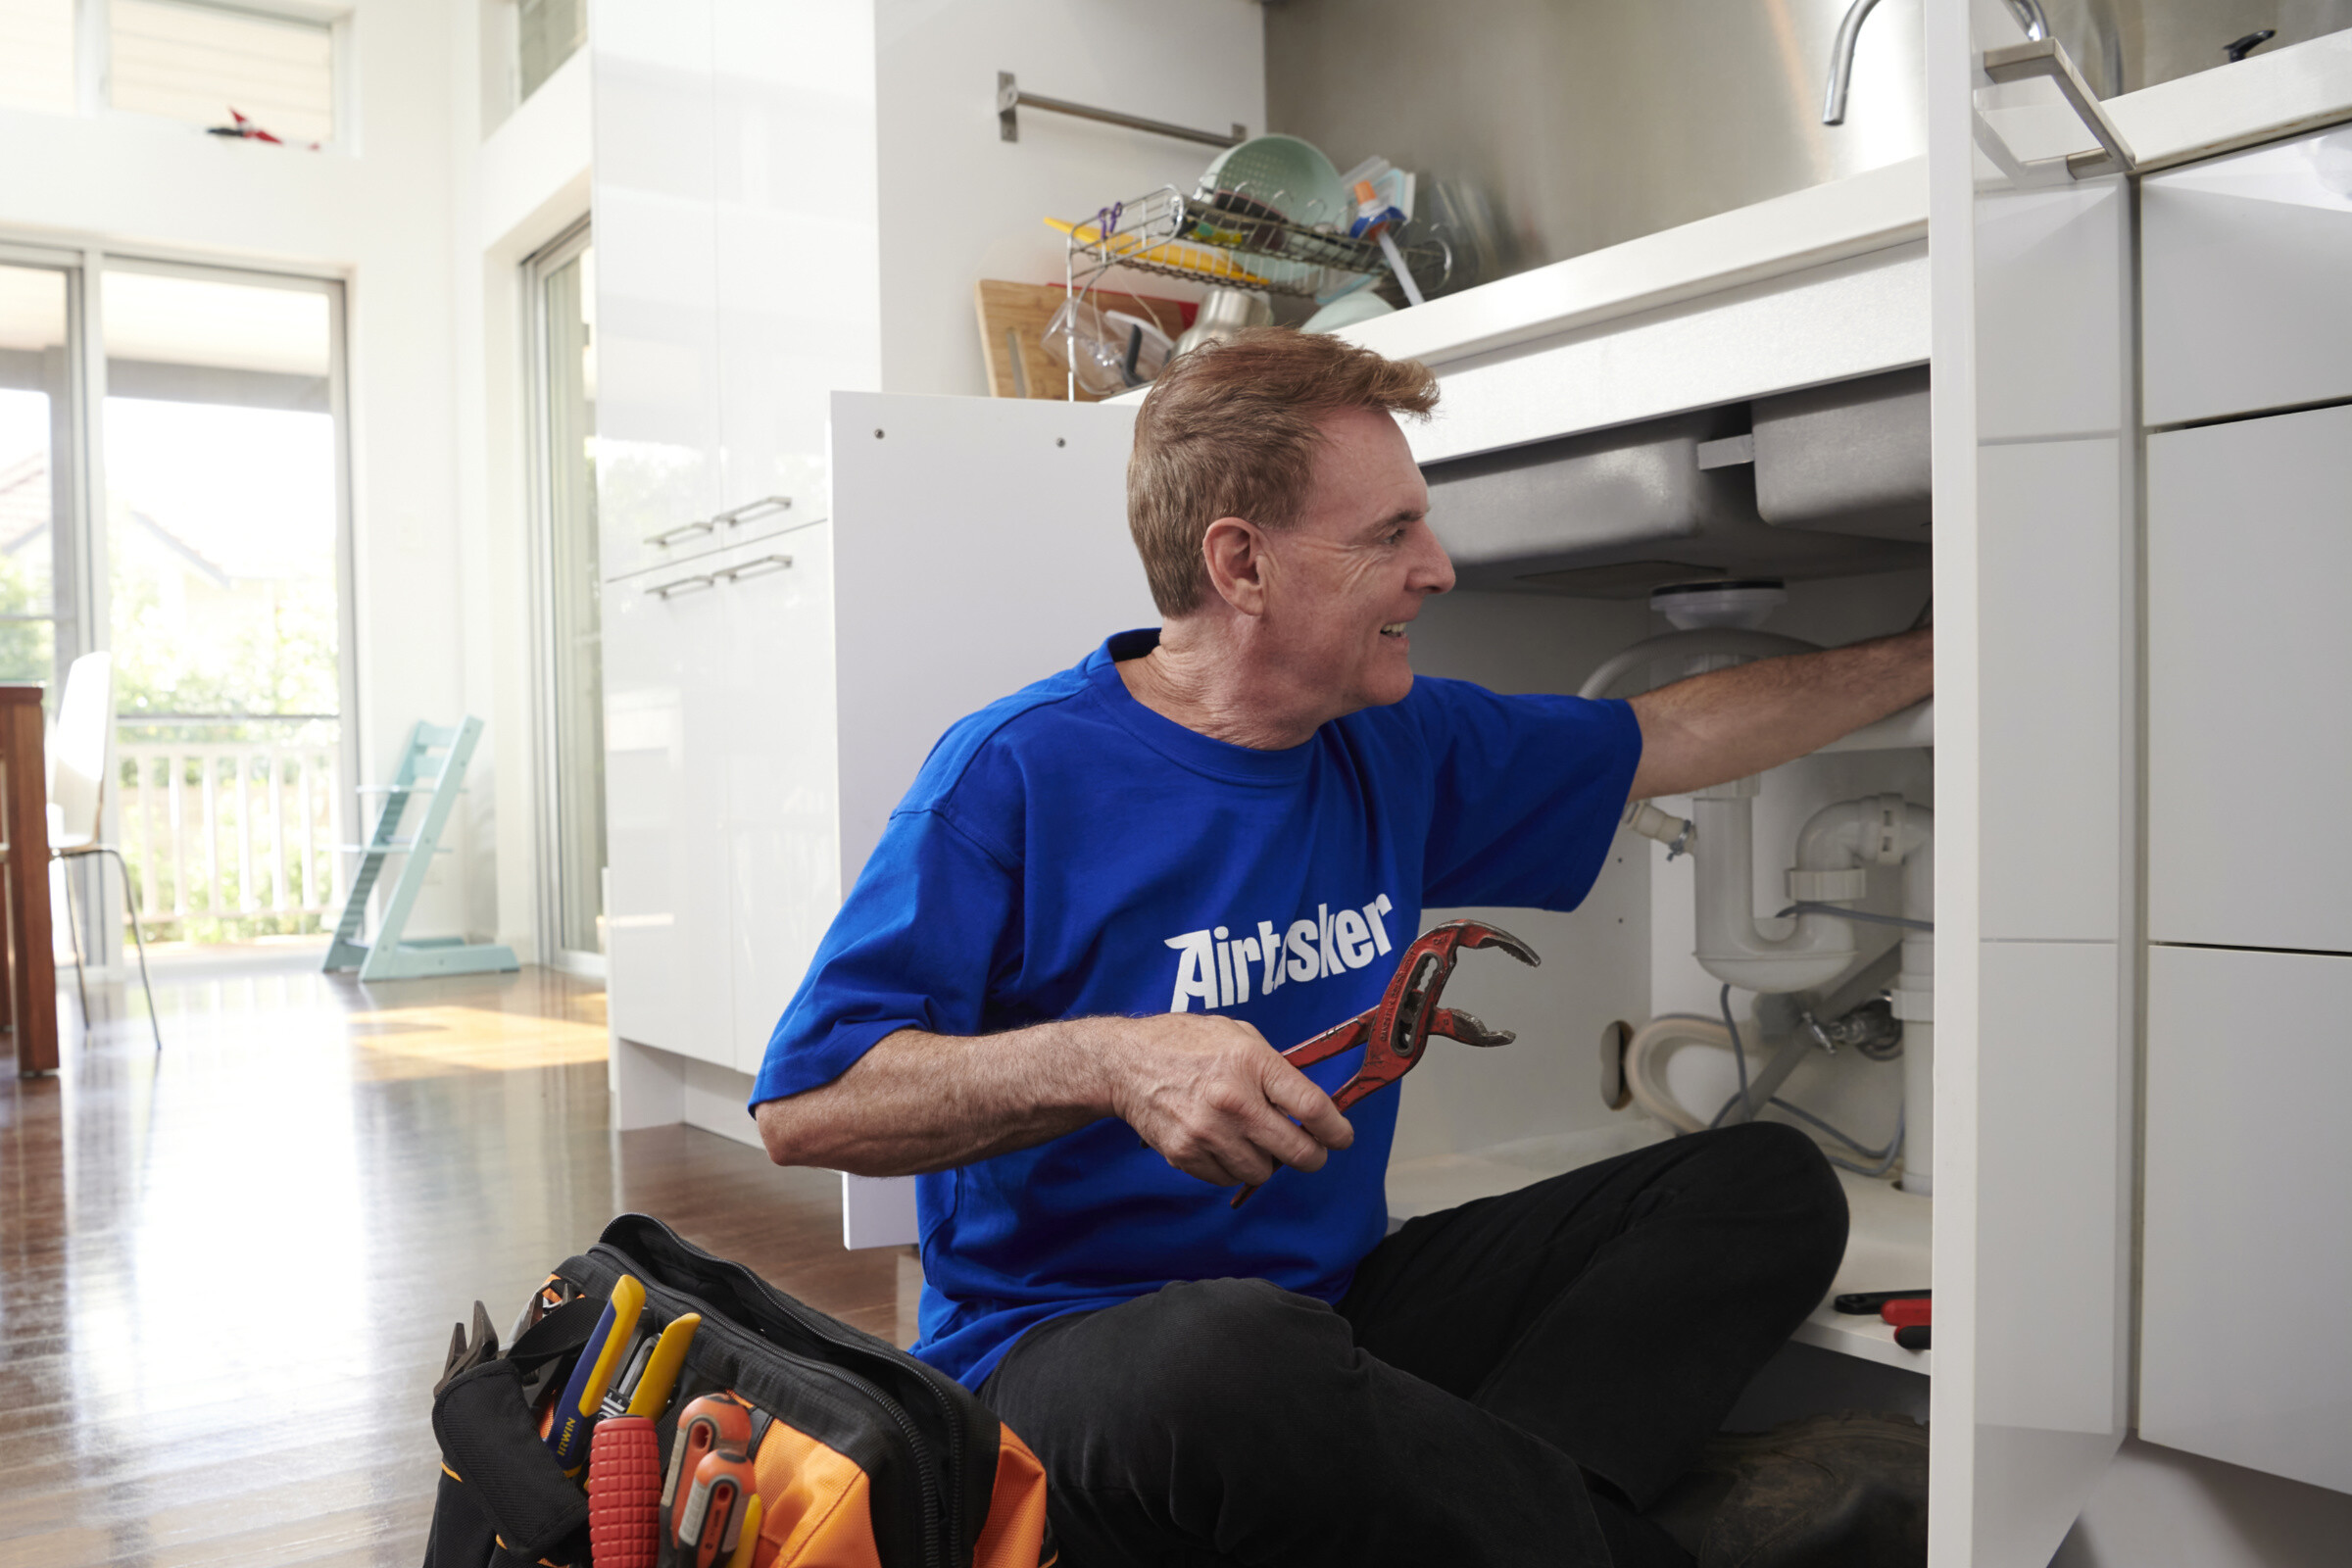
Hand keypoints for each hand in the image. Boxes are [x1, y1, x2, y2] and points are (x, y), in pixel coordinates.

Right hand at [1101, 1014, 1354, 1187]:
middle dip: (1313, 1156)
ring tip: (1254, 1140)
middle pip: (1297, 1152)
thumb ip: (1274, 1066)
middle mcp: (1234, 1102)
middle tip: (1312, 1151)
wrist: (1126, 1063)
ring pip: (1263, 1172)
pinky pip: (1228, 1178)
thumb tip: (1308, 1099)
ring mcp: (1209, 1133)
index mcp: (1252, 1064)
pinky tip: (1224, 1144)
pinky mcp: (1186, 1155)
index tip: (1342, 1137)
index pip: (1312, 1108)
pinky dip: (1233, 1167)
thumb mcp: (1238, 1034)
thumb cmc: (1185, 1043)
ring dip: (1267, 1162)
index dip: (1336, 1129)